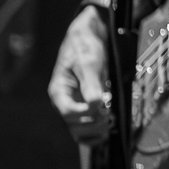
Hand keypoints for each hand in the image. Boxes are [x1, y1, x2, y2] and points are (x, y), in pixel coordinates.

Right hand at [48, 4, 113, 142]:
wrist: (90, 37)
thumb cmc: (85, 47)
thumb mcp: (89, 63)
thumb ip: (91, 84)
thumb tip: (95, 105)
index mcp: (58, 91)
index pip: (67, 112)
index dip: (85, 114)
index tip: (101, 108)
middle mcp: (64, 101)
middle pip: (72, 125)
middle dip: (91, 124)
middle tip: (109, 118)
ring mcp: (74, 105)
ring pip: (79, 129)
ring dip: (94, 131)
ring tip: (110, 124)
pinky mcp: (84, 106)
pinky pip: (86, 126)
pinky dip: (95, 132)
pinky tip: (107, 130)